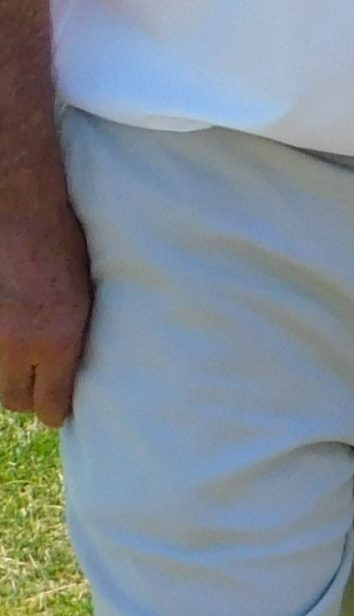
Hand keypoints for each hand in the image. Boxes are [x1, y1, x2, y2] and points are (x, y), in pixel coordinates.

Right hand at [0, 194, 93, 428]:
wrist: (19, 206)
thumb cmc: (63, 242)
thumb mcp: (84, 295)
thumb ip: (74, 335)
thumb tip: (74, 366)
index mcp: (58, 339)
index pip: (50, 405)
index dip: (55, 409)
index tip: (59, 408)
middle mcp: (18, 344)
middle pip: (15, 400)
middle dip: (27, 394)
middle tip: (37, 382)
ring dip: (5, 375)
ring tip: (19, 359)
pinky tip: (8, 343)